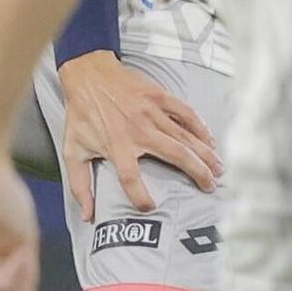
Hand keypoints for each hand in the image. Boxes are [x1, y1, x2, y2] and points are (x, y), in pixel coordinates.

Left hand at [57, 50, 219, 219]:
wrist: (87, 74)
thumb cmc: (81, 113)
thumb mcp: (72, 150)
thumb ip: (80, 185)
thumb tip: (88, 216)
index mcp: (116, 145)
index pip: (131, 178)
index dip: (140, 196)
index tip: (150, 206)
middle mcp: (138, 130)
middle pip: (176, 156)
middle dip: (198, 174)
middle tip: (210, 187)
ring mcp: (151, 112)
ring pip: (186, 137)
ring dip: (205, 154)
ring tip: (218, 169)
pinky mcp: (159, 96)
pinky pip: (186, 113)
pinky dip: (200, 127)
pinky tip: (210, 140)